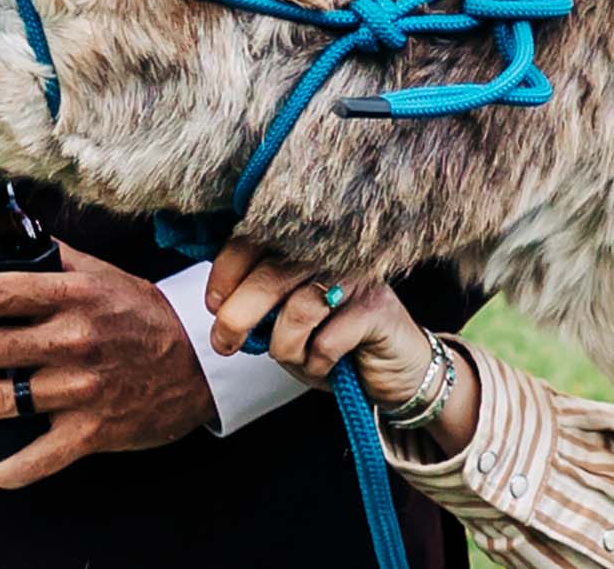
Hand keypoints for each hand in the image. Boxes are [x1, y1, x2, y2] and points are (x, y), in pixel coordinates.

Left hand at [0, 241, 215, 488]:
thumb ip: (54, 256)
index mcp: (72, 296)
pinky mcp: (91, 433)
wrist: (199, 363)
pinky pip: (35, 460)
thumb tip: (7, 235)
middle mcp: (72, 340)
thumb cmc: (143, 315)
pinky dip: (3, 467)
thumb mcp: (102, 273)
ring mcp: (80, 391)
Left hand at [203, 238, 429, 402]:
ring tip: (297, 360)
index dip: (226, 272)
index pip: (256, 242)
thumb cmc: (338, 341)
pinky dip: (316, 365)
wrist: (400, 370)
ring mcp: (356, 280)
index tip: (212, 304)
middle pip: (271, 276)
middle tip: (224, 343)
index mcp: (304, 248)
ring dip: (287, 349)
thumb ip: (262, 307)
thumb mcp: (292, 321)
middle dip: (237, 315)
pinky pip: (327, 342)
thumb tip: (221, 311)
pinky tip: (326, 367)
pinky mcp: (376, 311)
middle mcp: (331, 255)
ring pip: (297, 312)